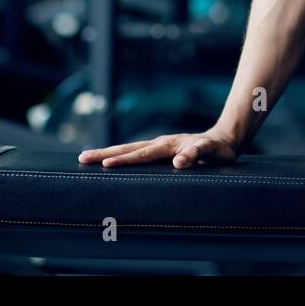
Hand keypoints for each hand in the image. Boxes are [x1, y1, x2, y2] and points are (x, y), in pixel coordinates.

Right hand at [78, 125, 239, 168]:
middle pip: (127, 148)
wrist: (223, 141)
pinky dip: (117, 155)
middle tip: (82, 158)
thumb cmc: (218, 151)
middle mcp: (159, 143)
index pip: (142, 154)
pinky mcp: (158, 149)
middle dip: (104, 154)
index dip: (124, 160)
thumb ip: (197, 154)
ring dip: (106, 153)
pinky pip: (134, 152)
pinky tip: (105, 160)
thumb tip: (179, 162)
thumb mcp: (212, 152)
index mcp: (169, 145)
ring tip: (85, 157)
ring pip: (127, 148)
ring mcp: (157, 145)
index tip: (106, 164)